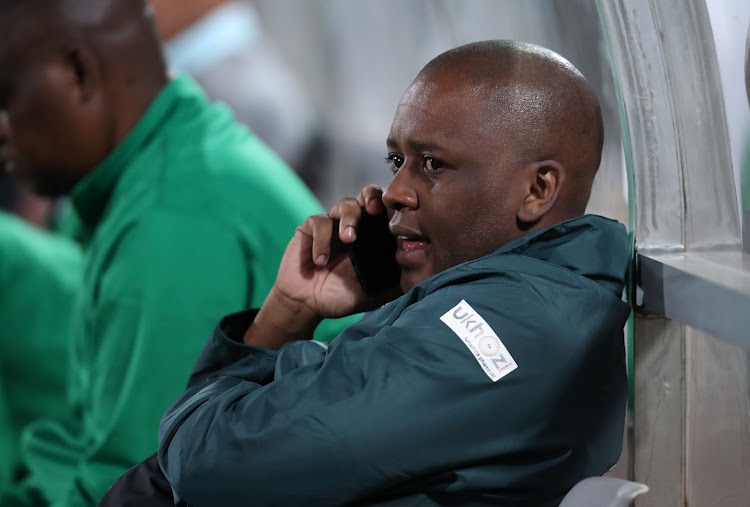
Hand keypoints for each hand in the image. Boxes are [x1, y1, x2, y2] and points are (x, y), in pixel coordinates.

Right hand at [244, 186, 398, 347]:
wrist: (309, 305)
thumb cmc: (344, 296)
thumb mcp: (376, 292)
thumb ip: (397, 282)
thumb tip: (423, 275)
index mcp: (374, 235)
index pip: (387, 211)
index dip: (393, 207)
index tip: (398, 215)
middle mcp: (355, 224)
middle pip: (367, 195)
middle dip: (372, 198)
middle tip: (374, 209)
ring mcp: (332, 224)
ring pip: (344, 205)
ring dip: (348, 219)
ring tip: (348, 239)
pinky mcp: (309, 229)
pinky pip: (318, 222)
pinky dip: (321, 240)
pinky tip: (321, 261)